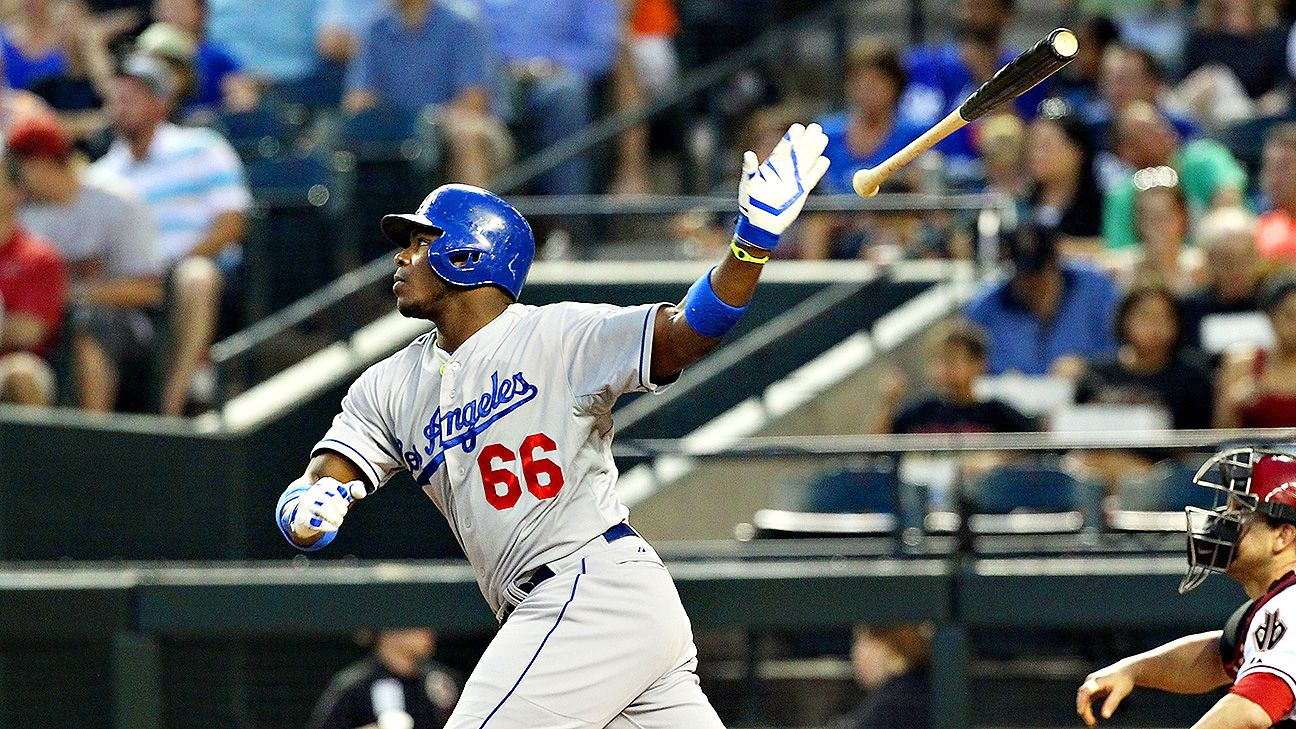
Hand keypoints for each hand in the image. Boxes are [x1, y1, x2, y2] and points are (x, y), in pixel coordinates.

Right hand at [288, 477, 366, 540]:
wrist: (304, 516)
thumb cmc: (328, 504)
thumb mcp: (342, 495)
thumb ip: (354, 490)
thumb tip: (362, 493)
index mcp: (325, 483)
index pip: (343, 490)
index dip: (345, 500)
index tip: (342, 504)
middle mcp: (313, 490)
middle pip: (335, 499)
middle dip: (342, 510)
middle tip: (341, 514)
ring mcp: (306, 504)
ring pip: (326, 509)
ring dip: (336, 519)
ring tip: (337, 522)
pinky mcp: (302, 517)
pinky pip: (318, 523)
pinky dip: (329, 527)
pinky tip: (332, 527)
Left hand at [735, 123, 830, 249]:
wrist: (760, 224)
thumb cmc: (750, 204)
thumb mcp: (748, 185)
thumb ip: (750, 169)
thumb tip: (749, 154)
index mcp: (771, 168)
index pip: (783, 149)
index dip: (791, 138)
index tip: (799, 127)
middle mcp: (784, 172)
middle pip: (797, 153)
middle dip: (806, 140)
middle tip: (816, 127)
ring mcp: (793, 181)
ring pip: (806, 163)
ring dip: (814, 151)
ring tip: (822, 137)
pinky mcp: (800, 192)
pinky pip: (810, 179)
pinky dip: (817, 170)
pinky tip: (824, 160)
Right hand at [1076, 665, 1133, 725]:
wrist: (1125, 670)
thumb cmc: (1124, 680)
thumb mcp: (1121, 692)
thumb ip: (1112, 703)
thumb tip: (1105, 716)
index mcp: (1098, 680)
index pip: (1086, 691)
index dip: (1082, 701)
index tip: (1081, 712)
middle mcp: (1091, 681)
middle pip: (1082, 696)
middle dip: (1084, 709)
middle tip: (1091, 723)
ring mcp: (1090, 684)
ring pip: (1083, 698)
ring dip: (1085, 710)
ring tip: (1092, 723)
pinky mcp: (1092, 687)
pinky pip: (1086, 699)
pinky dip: (1087, 708)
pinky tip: (1091, 717)